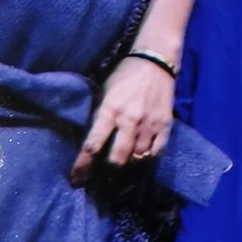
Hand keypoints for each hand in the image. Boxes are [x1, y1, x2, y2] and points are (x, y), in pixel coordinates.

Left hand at [72, 55, 175, 183]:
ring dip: (130, 161)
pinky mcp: (165, 124)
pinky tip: (143, 153)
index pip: (92, 145)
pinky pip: (157, 150)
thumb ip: (100, 117)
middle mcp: (129, 120)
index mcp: (109, 110)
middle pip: (118, 157)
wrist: (155, 61)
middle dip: (110, 167)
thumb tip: (93, 141)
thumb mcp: (105, 93)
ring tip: (125, 159)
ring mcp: (149, 123)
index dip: (82, 166)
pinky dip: (148, 155)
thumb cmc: (124, 76)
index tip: (76, 180)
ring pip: (138, 157)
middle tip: (106, 169)